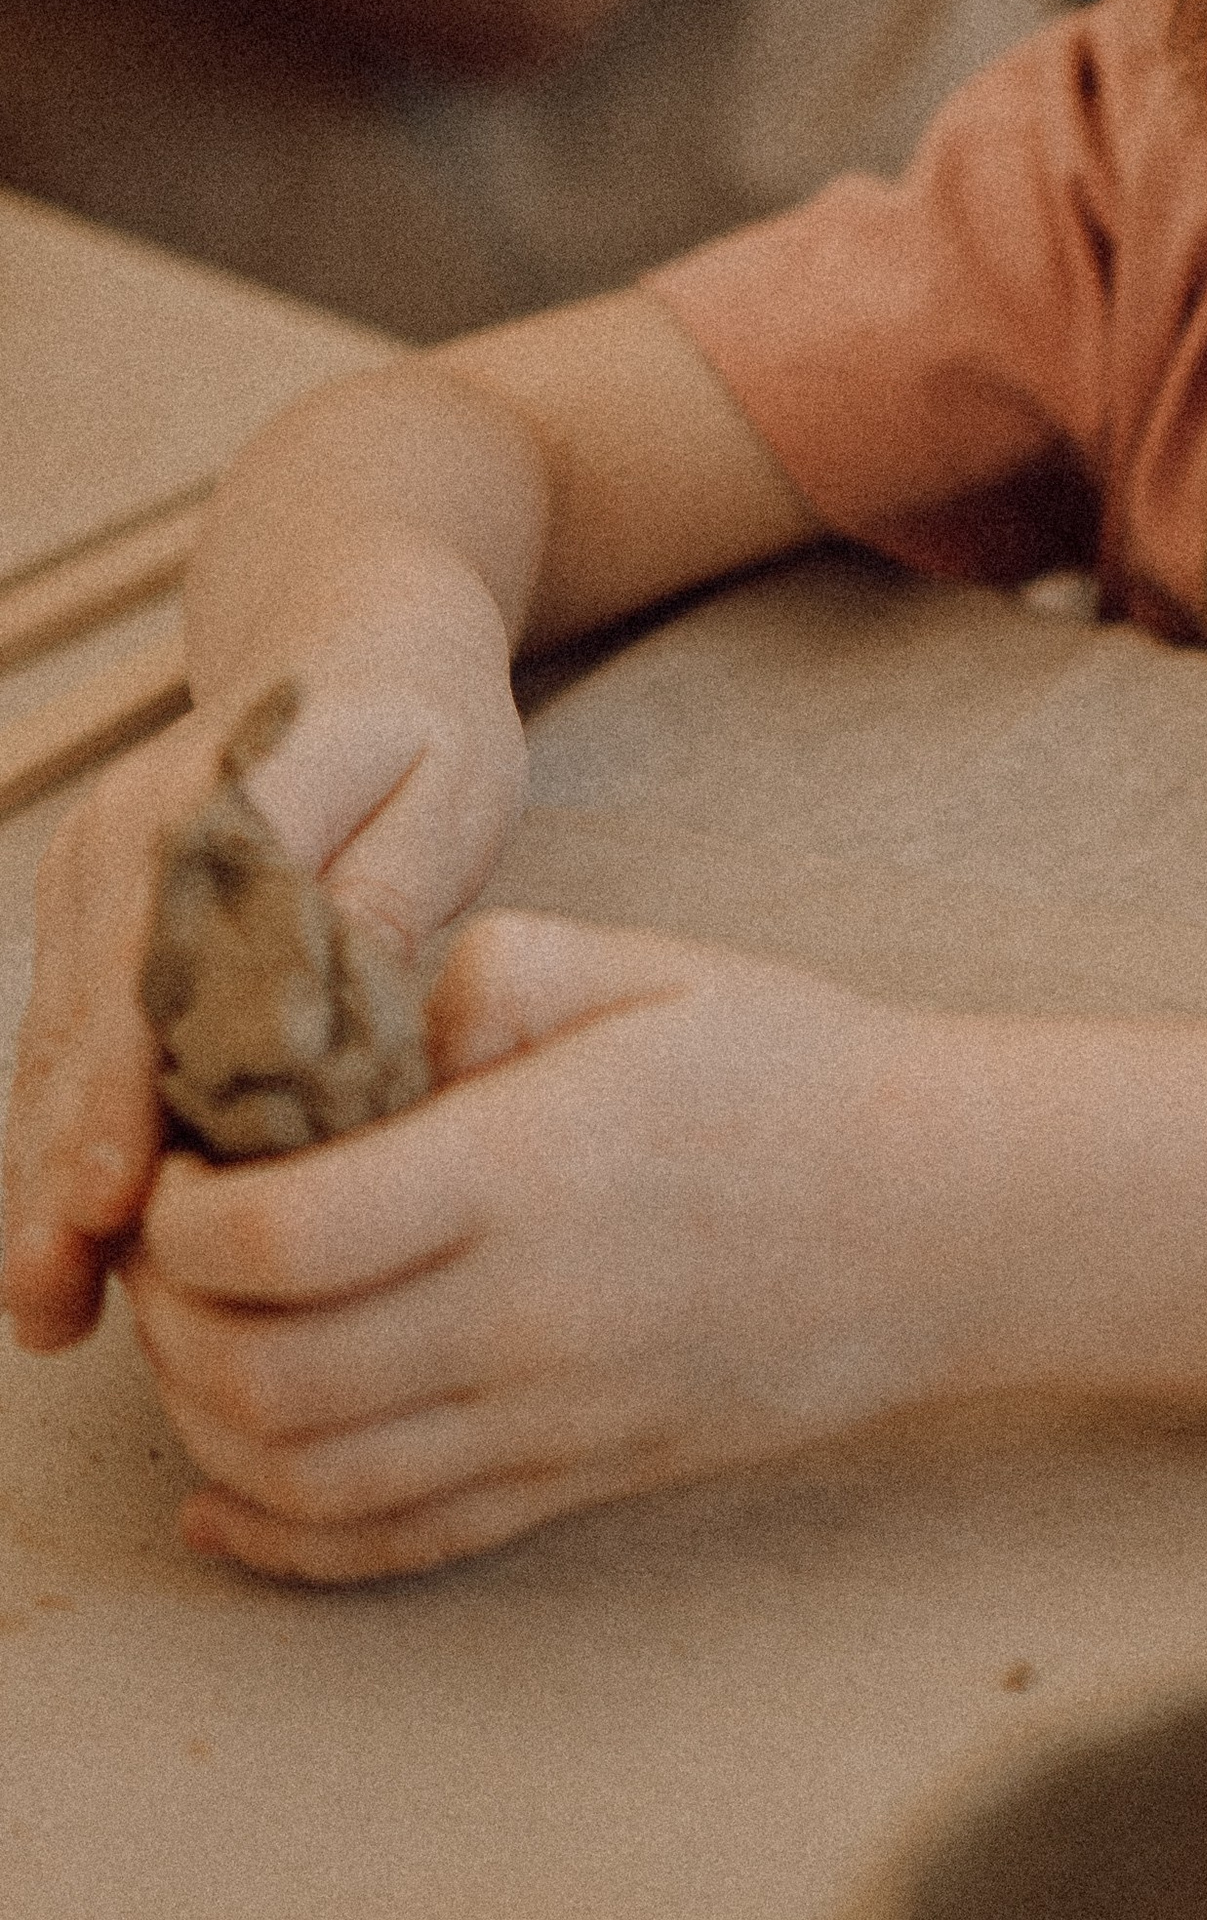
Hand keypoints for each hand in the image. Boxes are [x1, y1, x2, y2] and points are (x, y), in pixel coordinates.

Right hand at [3, 652, 524, 1352]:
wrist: (348, 616)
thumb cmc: (422, 712)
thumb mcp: (447, 780)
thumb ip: (382, 892)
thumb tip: (318, 1028)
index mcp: (219, 800)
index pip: (166, 969)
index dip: (134, 1090)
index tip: (118, 1195)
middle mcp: (126, 837)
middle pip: (91, 1024)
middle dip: (66, 1166)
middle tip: (59, 1295)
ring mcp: (91, 871)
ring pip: (64, 1043)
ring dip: (46, 1172)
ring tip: (49, 1304)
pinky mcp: (88, 905)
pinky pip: (71, 1033)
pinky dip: (64, 1129)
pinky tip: (68, 1233)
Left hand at [122, 912, 936, 1582]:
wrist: (953, 1219)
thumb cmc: (803, 1075)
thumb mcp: (652, 967)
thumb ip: (490, 973)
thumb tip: (369, 1027)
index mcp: (531, 1168)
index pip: (285, 1236)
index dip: (186, 1217)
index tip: (182, 1169)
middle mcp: (528, 1314)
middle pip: (266, 1378)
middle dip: (171, 1325)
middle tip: (167, 1257)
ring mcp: (555, 1418)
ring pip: (307, 1482)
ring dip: (206, 1429)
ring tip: (200, 1345)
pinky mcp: (582, 1482)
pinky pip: (396, 1549)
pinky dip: (281, 1544)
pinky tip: (223, 1506)